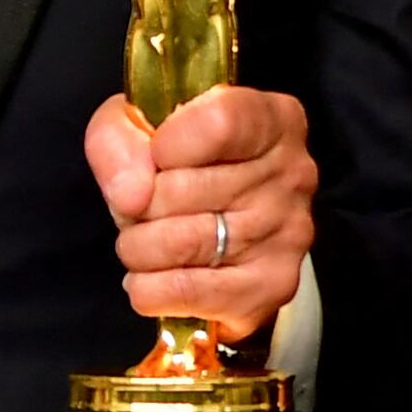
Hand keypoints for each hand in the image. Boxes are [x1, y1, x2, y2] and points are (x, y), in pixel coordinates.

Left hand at [84, 84, 317, 346]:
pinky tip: (155, 276)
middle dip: (140, 205)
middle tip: (146, 207)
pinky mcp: (274, 286)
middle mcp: (293, 173)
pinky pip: (184, 291)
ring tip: (146, 241)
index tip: (154, 156)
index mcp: (273, 120)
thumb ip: (118, 139)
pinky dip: (148, 288)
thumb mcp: (140, 127)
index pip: (219, 124)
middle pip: (183, 189)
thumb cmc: (182, 168)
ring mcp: (288, 233)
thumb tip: (130, 194)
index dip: (165, 145)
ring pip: (177, 243)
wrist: (218, 234)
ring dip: (138, 247)